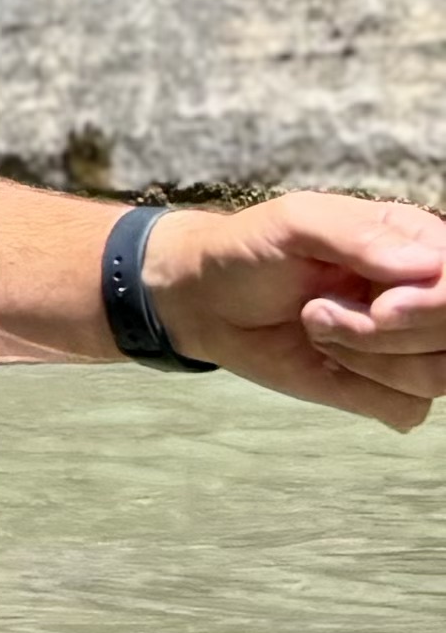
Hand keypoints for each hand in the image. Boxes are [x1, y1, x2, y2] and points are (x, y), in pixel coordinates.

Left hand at [155, 190, 445, 426]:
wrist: (208, 303)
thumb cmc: (251, 250)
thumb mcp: (295, 223)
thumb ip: (360, 237)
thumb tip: (428, 265)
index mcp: (418, 243)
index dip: (434, 305)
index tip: (381, 307)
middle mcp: (426, 295)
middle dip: (383, 334)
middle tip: (318, 311)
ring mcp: (414, 345)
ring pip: (437, 377)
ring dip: (365, 359)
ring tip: (315, 325)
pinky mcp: (391, 389)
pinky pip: (408, 409)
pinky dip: (361, 391)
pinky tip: (327, 361)